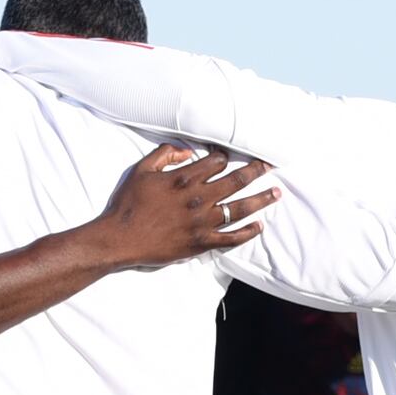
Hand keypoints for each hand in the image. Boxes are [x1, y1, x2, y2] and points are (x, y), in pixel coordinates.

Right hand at [87, 142, 274, 267]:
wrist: (119, 239)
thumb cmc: (128, 204)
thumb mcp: (141, 170)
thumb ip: (164, 155)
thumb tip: (186, 152)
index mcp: (184, 178)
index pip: (216, 162)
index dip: (226, 155)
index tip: (231, 155)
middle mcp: (198, 198)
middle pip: (236, 180)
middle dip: (255, 171)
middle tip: (270, 165)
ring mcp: (202, 222)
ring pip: (240, 208)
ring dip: (261, 199)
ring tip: (276, 193)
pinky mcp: (201, 243)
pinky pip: (231, 238)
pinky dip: (248, 233)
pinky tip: (259, 226)